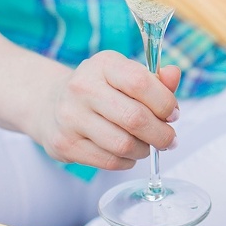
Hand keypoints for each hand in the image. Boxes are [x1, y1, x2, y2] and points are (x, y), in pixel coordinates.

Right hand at [32, 53, 180, 170]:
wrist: (50, 104)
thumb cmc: (99, 89)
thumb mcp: (124, 75)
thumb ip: (154, 79)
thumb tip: (174, 74)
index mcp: (103, 65)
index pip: (141, 83)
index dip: (165, 103)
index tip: (173, 114)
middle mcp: (83, 87)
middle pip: (135, 118)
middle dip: (161, 134)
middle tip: (169, 139)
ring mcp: (71, 117)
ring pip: (123, 144)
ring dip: (144, 150)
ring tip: (146, 145)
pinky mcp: (65, 144)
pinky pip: (109, 161)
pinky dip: (126, 161)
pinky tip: (127, 153)